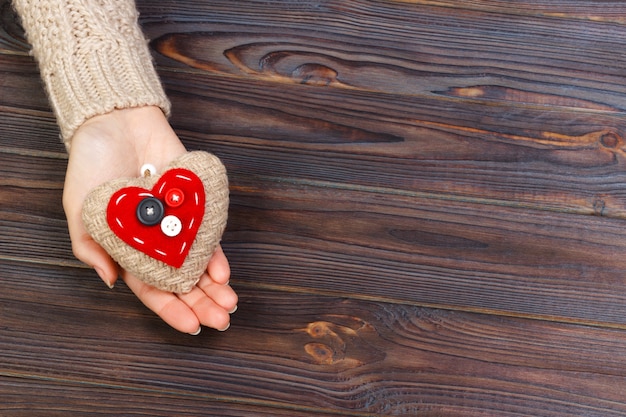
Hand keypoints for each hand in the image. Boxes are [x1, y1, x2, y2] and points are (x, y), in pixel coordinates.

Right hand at [62, 106, 236, 333]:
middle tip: (221, 321)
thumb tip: (110, 280)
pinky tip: (224, 271)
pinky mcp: (195, 203)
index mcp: (128, 250)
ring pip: (200, 261)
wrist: (117, 123)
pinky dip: (217, 252)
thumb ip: (91, 246)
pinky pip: (208, 232)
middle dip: (202, 303)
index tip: (191, 327)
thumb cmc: (92, 166)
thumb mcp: (81, 210)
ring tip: (230, 303)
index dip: (171, 310)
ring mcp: (177, 223)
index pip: (153, 289)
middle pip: (182, 281)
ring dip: (216, 285)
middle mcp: (157, 242)